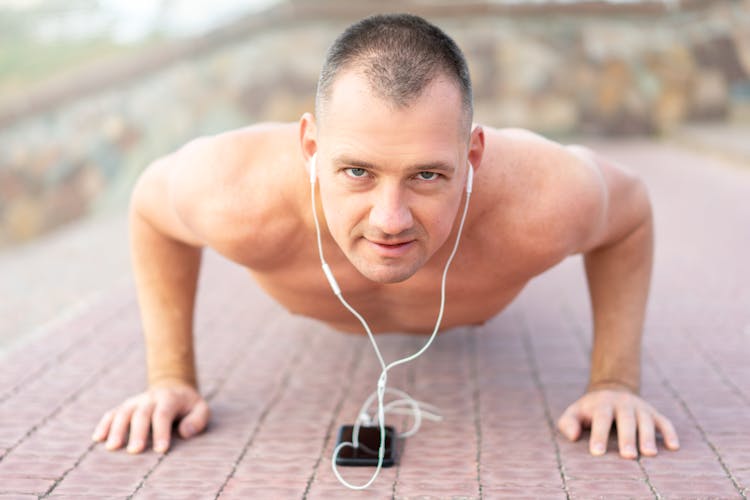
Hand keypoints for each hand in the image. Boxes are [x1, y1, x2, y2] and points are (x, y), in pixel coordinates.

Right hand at [91, 381, 208, 453]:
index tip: (160, 450)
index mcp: (169, 398)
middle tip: (135, 451)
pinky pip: (112, 413)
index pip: (163, 414)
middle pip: (141, 414)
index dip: (161, 432)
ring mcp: (135, 401)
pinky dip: (104, 424)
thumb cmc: (188, 405)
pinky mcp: (126, 406)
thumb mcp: (200, 408)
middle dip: (138, 432)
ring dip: (116, 429)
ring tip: (112, 447)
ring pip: (123, 412)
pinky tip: (98, 438)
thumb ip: (197, 420)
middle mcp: (150, 398)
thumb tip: (185, 432)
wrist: (173, 386)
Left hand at [557, 385, 679, 458]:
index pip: (600, 419)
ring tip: (649, 454)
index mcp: (602, 404)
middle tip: (628, 456)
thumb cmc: (589, 410)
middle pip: (626, 419)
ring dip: (648, 436)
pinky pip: (664, 421)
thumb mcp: (575, 412)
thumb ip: (568, 423)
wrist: (611, 390)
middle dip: (627, 437)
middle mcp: (622, 403)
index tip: (597, 453)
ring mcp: (640, 407)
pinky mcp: (653, 412)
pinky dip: (669, 432)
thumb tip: (574, 436)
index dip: (599, 435)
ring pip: (645, 420)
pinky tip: (673, 446)